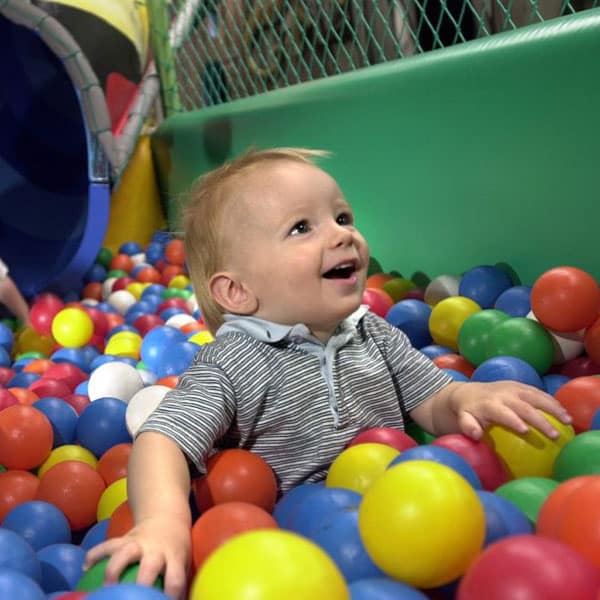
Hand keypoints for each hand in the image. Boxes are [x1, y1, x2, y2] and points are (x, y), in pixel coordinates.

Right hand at [84, 516, 190, 599]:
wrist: (166, 519)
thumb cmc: (174, 551)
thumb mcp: (182, 565)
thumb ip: (174, 585)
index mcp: (174, 559)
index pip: (175, 580)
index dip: (171, 594)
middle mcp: (156, 550)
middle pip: (150, 565)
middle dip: (143, 583)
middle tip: (132, 598)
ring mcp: (139, 543)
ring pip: (125, 552)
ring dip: (114, 569)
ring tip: (105, 587)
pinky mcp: (124, 538)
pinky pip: (107, 545)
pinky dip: (95, 554)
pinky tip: (85, 568)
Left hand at [448, 381, 571, 440]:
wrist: (468, 392)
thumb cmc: (468, 411)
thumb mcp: (463, 418)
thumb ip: (467, 426)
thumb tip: (475, 435)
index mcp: (490, 404)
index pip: (503, 412)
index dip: (514, 420)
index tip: (525, 430)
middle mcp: (503, 394)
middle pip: (524, 406)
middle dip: (540, 419)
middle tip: (554, 435)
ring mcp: (513, 388)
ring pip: (536, 396)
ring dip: (553, 408)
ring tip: (567, 421)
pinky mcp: (520, 386)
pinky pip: (538, 393)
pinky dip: (552, 402)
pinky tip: (564, 414)